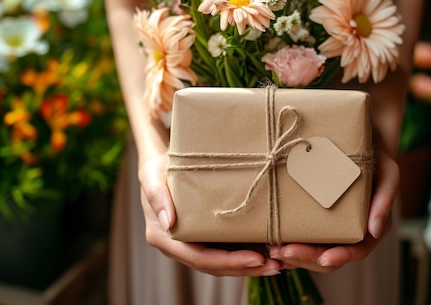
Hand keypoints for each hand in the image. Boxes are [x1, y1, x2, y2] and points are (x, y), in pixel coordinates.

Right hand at [138, 154, 282, 276]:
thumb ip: (158, 196)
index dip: (227, 262)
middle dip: (245, 268)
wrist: (163, 163)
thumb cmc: (158, 167)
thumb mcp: (152, 175)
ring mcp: (193, 244)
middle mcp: (179, 246)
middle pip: (215, 266)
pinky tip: (269, 252)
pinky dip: (247, 254)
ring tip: (278, 264)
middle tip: (275, 265)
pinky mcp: (205, 237)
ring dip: (250, 267)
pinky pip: (227, 251)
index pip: (198, 257)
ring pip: (223, 263)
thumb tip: (169, 222)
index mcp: (164, 237)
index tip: (255, 259)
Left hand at [268, 150, 398, 272]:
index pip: (357, 251)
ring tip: (273, 251)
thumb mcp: (389, 173)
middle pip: (328, 258)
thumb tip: (375, 230)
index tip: (324, 258)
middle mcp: (351, 234)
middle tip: (283, 252)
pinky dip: (288, 243)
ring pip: (312, 254)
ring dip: (293, 257)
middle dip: (306, 259)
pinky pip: (303, 239)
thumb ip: (385, 199)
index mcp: (371, 228)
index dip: (340, 256)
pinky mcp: (317, 221)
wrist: (361, 142)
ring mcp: (332, 230)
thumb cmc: (378, 158)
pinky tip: (271, 241)